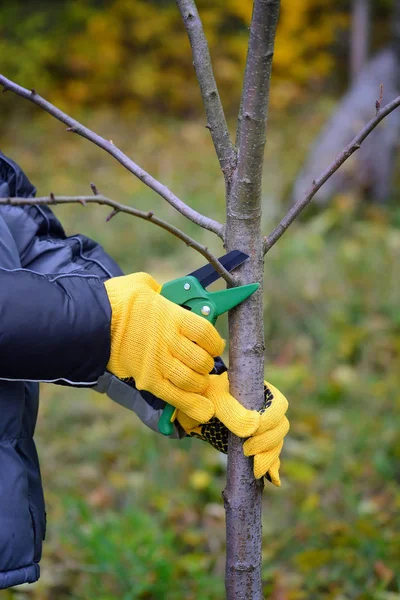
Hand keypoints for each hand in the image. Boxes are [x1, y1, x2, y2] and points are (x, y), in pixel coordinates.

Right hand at [104, 272, 223, 421]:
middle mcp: (169, 341)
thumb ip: (159, 291)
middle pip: (201, 360)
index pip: (205, 332)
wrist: (88, 322)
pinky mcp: (147, 380)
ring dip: (200, 384)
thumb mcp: (141, 285)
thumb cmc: (114, 300)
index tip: (215, 345)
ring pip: (192, 381)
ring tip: (198, 382)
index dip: (215, 342)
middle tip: (202, 365)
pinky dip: (192, 406)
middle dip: (206, 365)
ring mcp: (158, 363)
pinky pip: (175, 397)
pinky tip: (204, 411)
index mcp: (171, 316)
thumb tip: (165, 293)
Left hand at [176, 374, 288, 484]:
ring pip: (277, 443)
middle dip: (268, 442)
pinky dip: (272, 466)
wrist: (196, 410)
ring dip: (270, 456)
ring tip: (255, 468)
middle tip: (247, 450)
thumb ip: (232, 412)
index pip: (279, 405)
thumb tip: (254, 429)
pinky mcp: (257, 445)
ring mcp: (263, 428)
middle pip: (281, 427)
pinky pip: (271, 455)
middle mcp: (267, 409)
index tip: (251, 432)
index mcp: (262, 391)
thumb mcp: (216, 400)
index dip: (270, 420)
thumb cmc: (207, 397)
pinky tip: (272, 479)